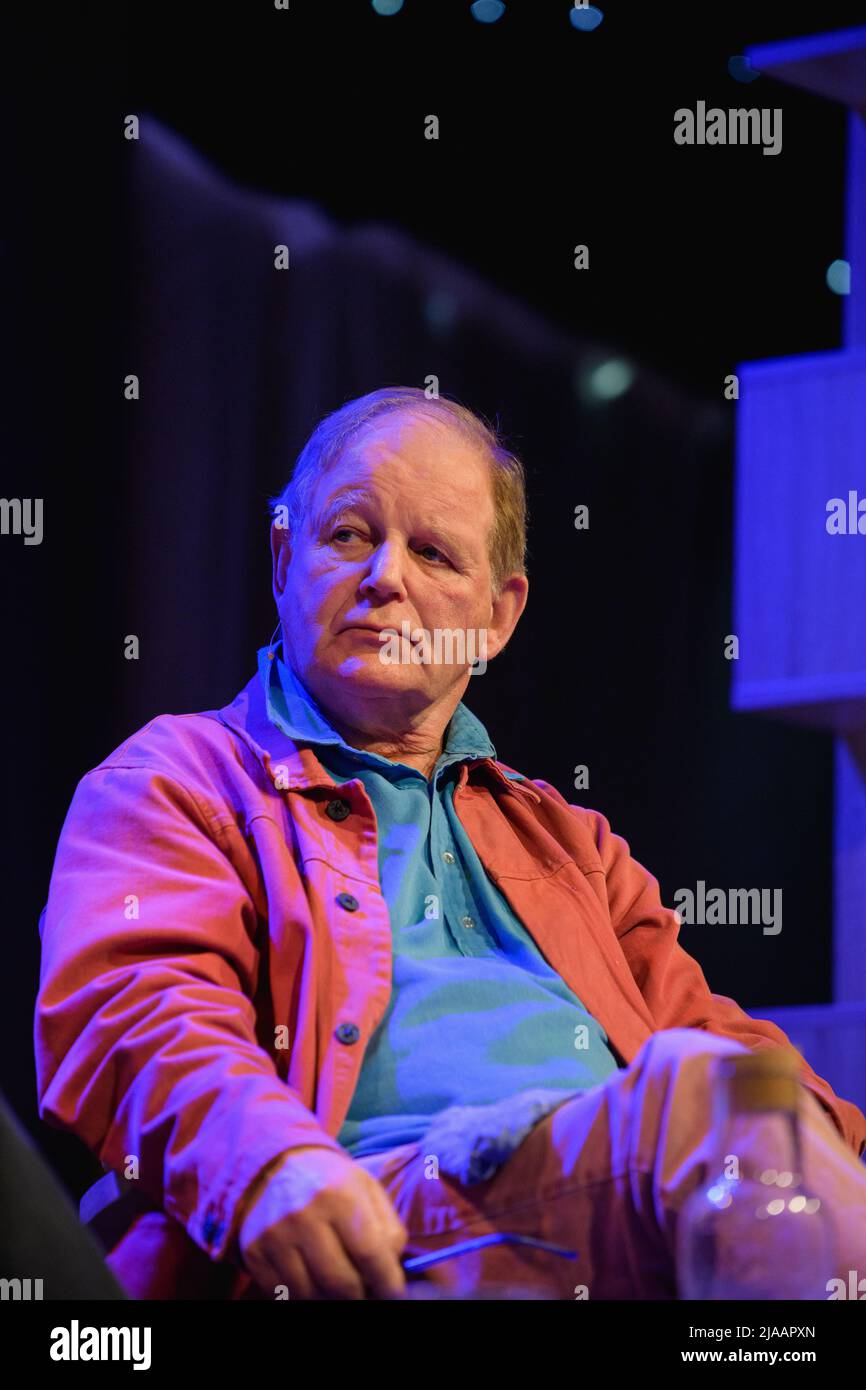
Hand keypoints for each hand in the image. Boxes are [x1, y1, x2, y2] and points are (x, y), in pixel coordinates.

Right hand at [237, 1145, 408, 1299]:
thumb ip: (388, 1228)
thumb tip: (392, 1269)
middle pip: (341, 1283)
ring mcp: (275, 1236)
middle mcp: (303, 1215)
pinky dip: (305, 1295)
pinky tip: (314, 1280)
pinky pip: (284, 1294)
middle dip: (361, 1295)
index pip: (370, 1255)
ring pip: (312, 1295)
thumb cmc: (331, 1181)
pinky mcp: (255, 1252)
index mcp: (338, 1194)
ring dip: (332, 1299)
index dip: (387, 1283)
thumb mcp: (366, 1188)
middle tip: (366, 1291)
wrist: (275, 1165)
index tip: (394, 1294)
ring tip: (341, 1285)